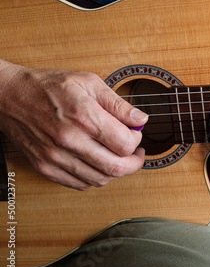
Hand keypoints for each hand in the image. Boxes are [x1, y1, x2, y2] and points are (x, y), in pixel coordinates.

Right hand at [0, 61, 147, 189]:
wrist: (9, 96)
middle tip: (137, 154)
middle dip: (135, 163)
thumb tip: (140, 120)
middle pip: (116, 167)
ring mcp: (56, 157)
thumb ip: (118, 104)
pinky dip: (95, 177)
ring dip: (116, 172)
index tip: (135, 134)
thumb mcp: (89, 82)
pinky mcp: (46, 167)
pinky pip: (80, 184)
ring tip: (118, 157)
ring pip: (100, 179)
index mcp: (83, 116)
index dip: (137, 141)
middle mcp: (69, 140)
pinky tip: (98, 163)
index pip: (124, 144)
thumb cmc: (49, 87)